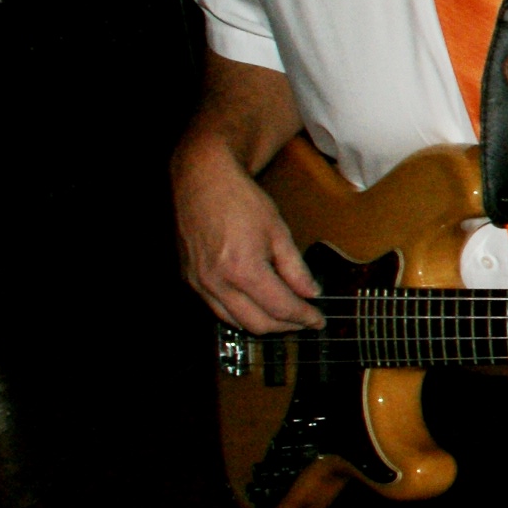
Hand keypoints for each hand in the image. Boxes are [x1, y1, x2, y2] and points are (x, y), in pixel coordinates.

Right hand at [173, 143, 321, 332]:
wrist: (202, 180)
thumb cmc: (241, 200)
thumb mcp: (278, 232)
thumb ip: (295, 269)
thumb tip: (311, 293)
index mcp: (243, 270)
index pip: (280, 308)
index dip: (304, 317)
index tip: (318, 320)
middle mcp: (217, 282)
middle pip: (258, 323)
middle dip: (286, 326)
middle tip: (305, 320)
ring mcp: (199, 283)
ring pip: (235, 322)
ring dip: (263, 324)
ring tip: (284, 317)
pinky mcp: (189, 279)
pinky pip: (216, 309)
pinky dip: (239, 314)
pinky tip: (256, 306)